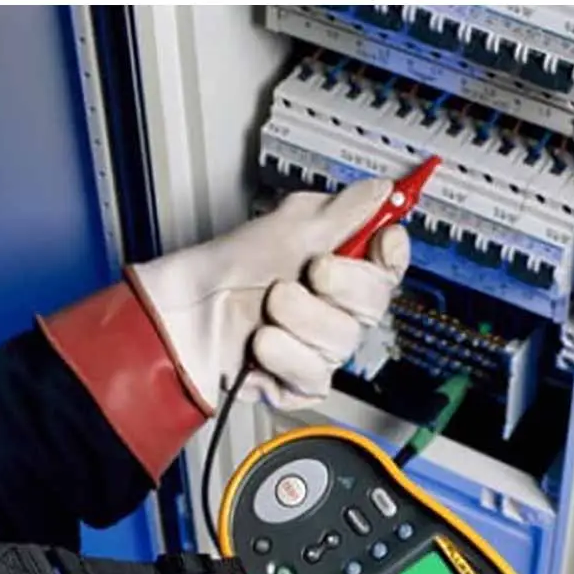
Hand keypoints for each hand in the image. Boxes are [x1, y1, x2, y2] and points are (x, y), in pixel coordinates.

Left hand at [127, 180, 408, 413]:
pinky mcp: (300, 383)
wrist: (182, 316)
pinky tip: (261, 346)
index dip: (391, 254)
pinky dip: (283, 356)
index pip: (389, 264)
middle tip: (307, 272)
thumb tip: (384, 190)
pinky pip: (313, 375)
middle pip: (374, 304)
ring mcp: (319, 348)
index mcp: (340, 266)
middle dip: (340, 285)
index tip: (380, 240)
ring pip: (342, 341)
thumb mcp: (289, 224)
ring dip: (301, 319)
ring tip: (267, 310)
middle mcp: (335, 308)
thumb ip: (345, 209)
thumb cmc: (226, 270)